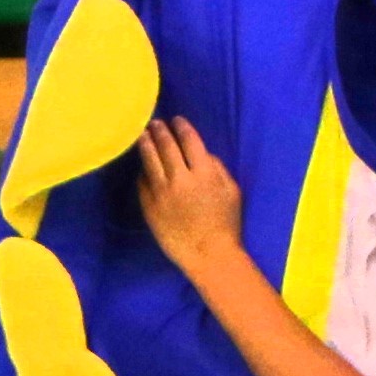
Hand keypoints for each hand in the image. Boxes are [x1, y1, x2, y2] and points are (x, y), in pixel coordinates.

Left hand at [137, 115, 245, 275]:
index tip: (176, 120)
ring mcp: (162, 193)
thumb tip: (202, 154)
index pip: (189, 141)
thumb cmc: (226, 224)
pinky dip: (143, 170)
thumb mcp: (232, 191)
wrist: (208, 255)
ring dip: (146, 144)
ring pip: (150, 161)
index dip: (182, 127)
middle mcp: (181, 179)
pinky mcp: (150, 206)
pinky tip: (143, 165)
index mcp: (204, 173)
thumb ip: (217, 168)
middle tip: (154, 123)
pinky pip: (143, 182)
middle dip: (160, 131)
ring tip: (143, 135)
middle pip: (166, 147)